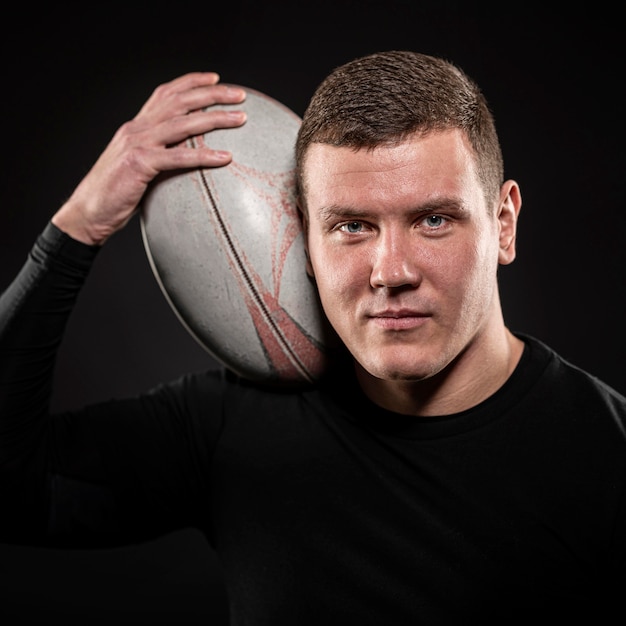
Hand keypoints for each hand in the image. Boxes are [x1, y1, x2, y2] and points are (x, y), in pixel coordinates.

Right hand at [52, 72, 246, 244]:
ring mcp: (137, 144)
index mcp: (136, 126)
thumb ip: (160, 157)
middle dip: (213, 94)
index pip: (165, 93)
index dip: (191, 82)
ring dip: (215, 118)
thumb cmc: (116, 194)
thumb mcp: (139, 168)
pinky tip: (225, 157)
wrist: (89, 212)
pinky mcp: (139, 164)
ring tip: (240, 118)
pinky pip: (178, 157)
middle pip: (180, 101)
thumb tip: (187, 161)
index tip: (216, 79)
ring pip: (182, 123)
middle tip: (240, 96)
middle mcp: (137, 129)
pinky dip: (204, 155)